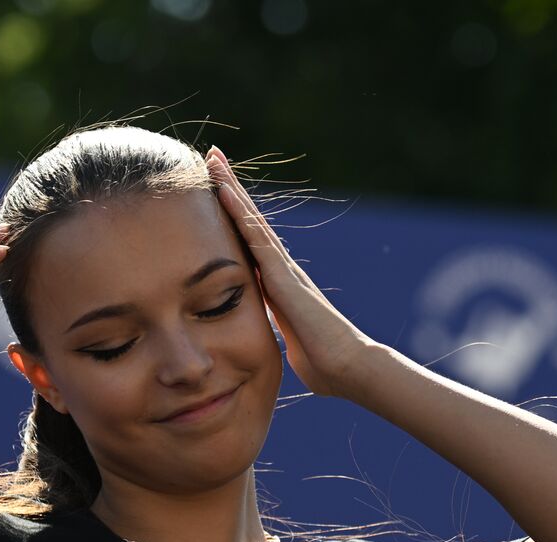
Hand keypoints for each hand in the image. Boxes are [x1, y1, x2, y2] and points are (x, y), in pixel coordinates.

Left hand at [205, 146, 377, 397]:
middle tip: (211, 158)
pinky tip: (224, 191)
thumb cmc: (323, 363)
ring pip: (251, 220)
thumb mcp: (288, 344)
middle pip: (250, 221)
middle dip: (230, 189)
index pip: (249, 243)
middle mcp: (280, 269)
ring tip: (213, 159)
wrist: (345, 368)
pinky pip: (256, 238)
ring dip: (231, 188)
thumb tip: (273, 346)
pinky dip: (239, 213)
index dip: (232, 217)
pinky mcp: (282, 277)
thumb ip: (279, 336)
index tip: (215, 191)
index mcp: (277, 285)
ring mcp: (282, 269)